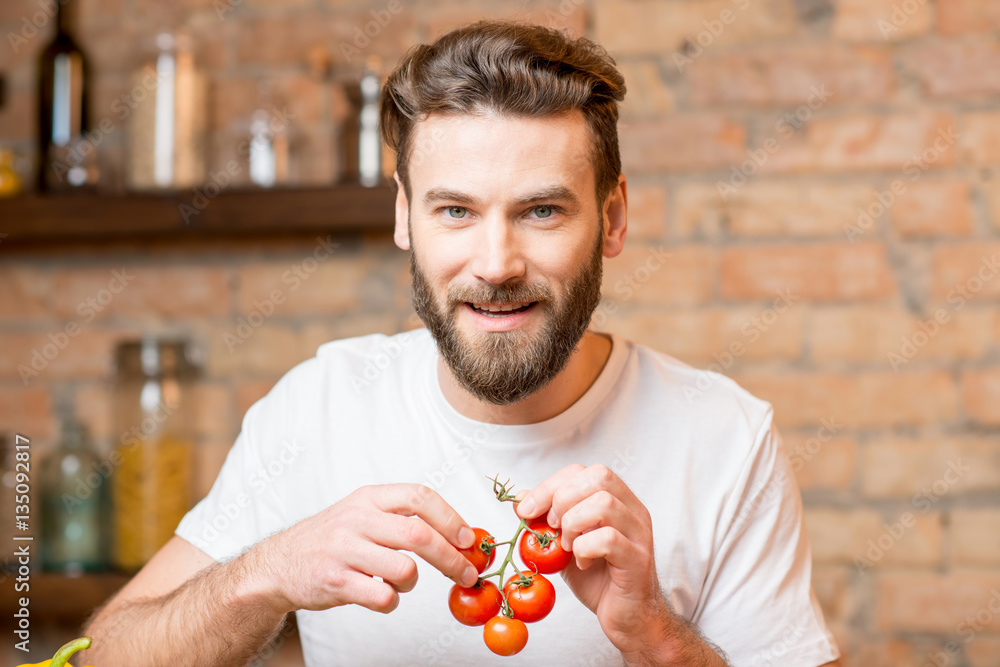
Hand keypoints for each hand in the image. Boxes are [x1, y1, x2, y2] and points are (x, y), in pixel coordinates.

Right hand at [258, 484, 480, 613]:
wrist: (278, 565)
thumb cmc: (331, 540)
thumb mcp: (361, 513)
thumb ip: (401, 517)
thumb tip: (457, 534)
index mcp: (368, 498)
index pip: (419, 496)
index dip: (450, 518)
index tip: (468, 538)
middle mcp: (356, 519)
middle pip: (419, 535)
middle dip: (451, 558)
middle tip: (467, 573)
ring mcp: (344, 550)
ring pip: (405, 569)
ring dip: (413, 583)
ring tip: (399, 582)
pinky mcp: (336, 582)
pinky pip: (383, 597)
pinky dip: (391, 602)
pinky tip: (381, 596)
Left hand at [514, 464, 669, 655]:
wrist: (625, 619)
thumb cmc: (597, 580)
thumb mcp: (563, 545)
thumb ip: (546, 522)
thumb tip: (520, 499)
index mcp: (617, 500)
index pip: (582, 471)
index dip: (550, 485)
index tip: (528, 511)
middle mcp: (633, 510)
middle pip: (598, 476)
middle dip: (562, 500)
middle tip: (553, 529)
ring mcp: (639, 533)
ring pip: (604, 503)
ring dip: (573, 524)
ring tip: (568, 547)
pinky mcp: (638, 559)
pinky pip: (609, 539)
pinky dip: (584, 549)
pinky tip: (582, 563)